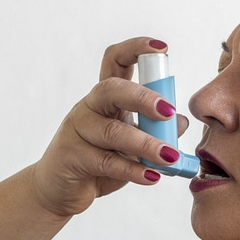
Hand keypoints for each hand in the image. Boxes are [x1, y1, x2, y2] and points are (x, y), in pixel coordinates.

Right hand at [29, 37, 190, 218]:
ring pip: (113, 131)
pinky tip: (152, 177)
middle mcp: (89, 108)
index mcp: (105, 98)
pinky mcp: (73, 157)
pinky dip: (133, 170)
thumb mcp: (131, 146)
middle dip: (142, 97)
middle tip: (168, 110)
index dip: (136, 48)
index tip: (162, 48)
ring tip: (169, 156)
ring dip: (146, 144)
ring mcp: (78, 131)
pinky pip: (107, 162)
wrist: (59, 191)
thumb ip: (154, 131)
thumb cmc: (98, 163)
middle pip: (112, 90)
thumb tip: (180, 121)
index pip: (115, 61)